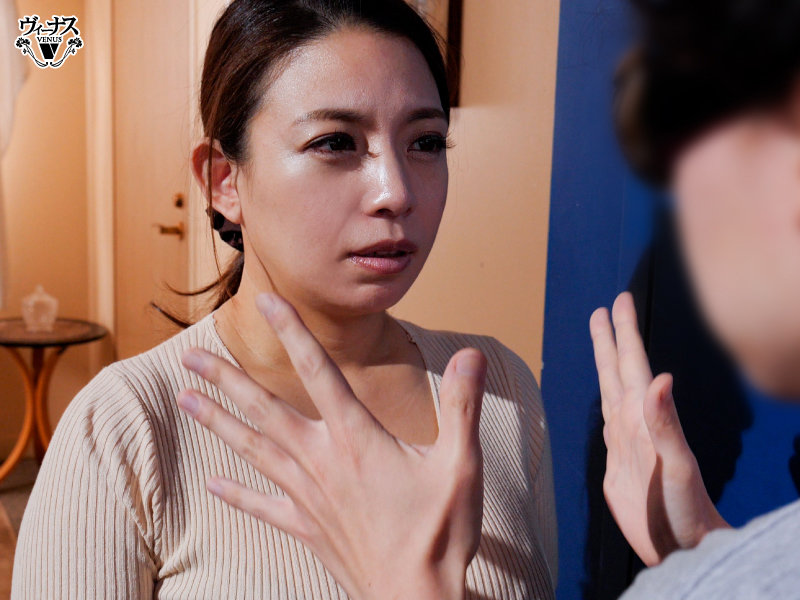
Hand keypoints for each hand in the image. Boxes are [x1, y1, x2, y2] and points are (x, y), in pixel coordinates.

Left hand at [178, 293, 486, 599]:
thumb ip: (462, 406)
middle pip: (264, 410)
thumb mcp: (461, 464)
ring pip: (254, 450)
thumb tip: (473, 355)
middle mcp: (322, 461)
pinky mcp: (308, 527)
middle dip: (225, 379)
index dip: (293, 332)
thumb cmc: (440, 533)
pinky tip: (213, 485)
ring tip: (186, 401)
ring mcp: (309, 496)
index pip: (320, 371)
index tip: (267, 301)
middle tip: (190, 356)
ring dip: (218, 423)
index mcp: (357, 438)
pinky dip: (237, 494)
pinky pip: (263, 506)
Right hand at [589, 292, 729, 565]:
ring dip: (606, 363)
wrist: (683, 547)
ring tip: (602, 338)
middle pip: (618, 372)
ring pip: (611, 392)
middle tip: (607, 308)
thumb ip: (665, 423)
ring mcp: (626, 443)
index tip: (618, 303)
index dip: (624, 334)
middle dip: (612, 339)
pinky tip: (606, 396)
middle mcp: (634, 425)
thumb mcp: (677, 466)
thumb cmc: (686, 511)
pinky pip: (606, 422)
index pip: (632, 366)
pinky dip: (603, 400)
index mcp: (644, 419)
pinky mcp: (616, 464)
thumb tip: (661, 377)